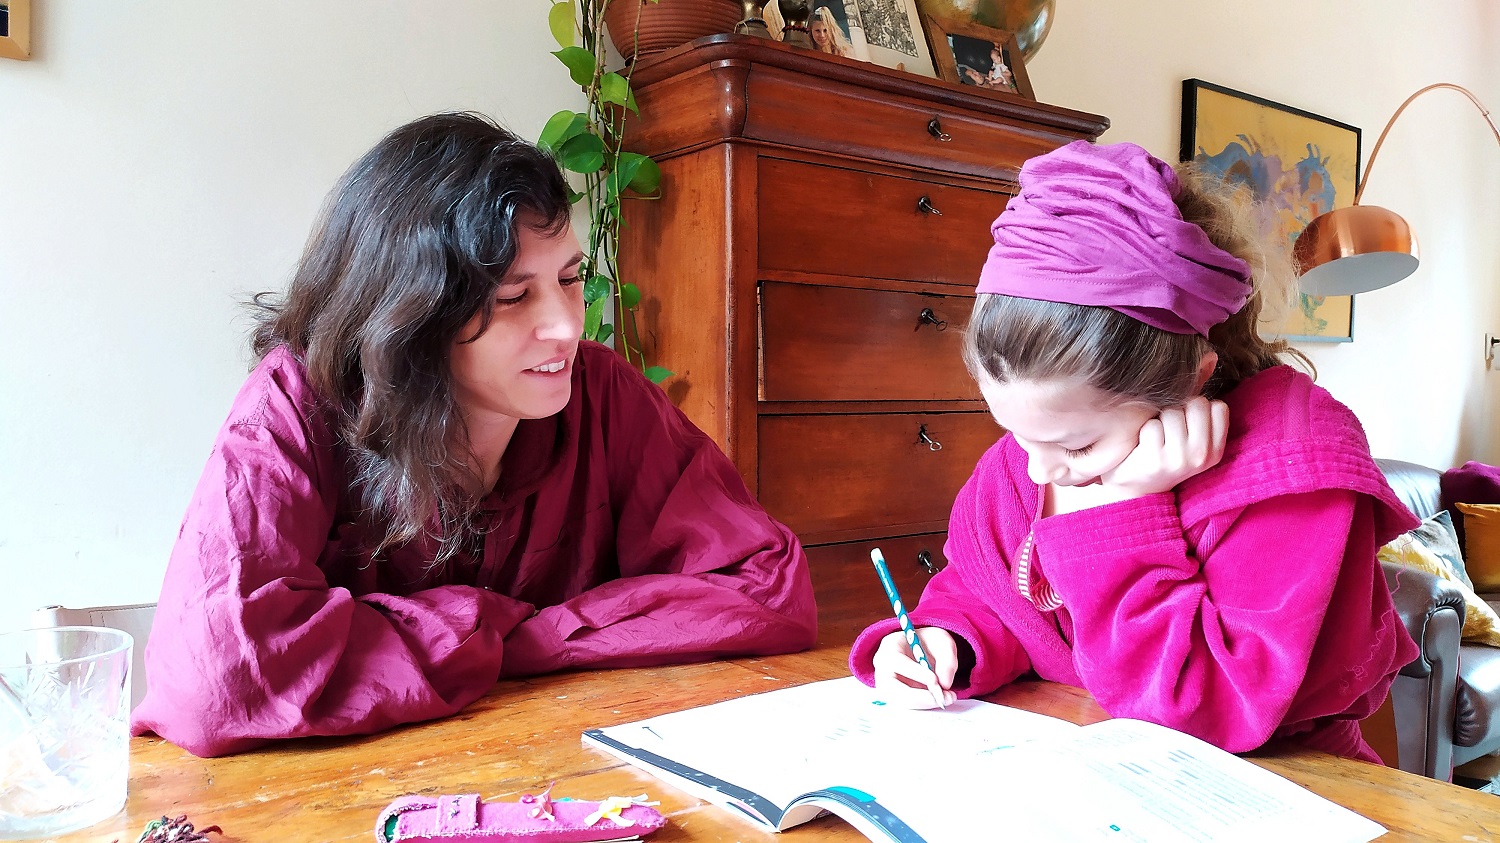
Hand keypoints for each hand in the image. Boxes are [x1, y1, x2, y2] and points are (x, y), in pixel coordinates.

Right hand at [870, 626, 957, 708]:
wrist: (922, 649)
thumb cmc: (929, 643)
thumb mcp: (943, 642)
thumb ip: (947, 659)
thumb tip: (945, 684)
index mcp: (890, 646)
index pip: (896, 661)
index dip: (914, 672)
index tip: (935, 680)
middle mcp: (883, 667)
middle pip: (891, 687)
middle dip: (919, 696)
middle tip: (943, 698)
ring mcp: (886, 684)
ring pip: (900, 701)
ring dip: (924, 703)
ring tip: (947, 698)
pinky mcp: (894, 696)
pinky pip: (907, 705)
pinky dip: (924, 705)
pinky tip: (939, 699)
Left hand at [1104, 396, 1228, 496]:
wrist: (1134, 488)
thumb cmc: (1162, 453)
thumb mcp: (1189, 438)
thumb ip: (1199, 406)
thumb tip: (1208, 358)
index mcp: (1215, 450)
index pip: (1218, 406)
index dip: (1197, 407)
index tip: (1186, 423)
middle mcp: (1202, 455)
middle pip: (1196, 403)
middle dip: (1177, 409)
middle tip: (1168, 430)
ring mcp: (1179, 459)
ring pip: (1172, 412)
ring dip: (1158, 420)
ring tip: (1155, 438)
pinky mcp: (1155, 460)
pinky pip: (1151, 425)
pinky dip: (1144, 430)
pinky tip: (1143, 445)